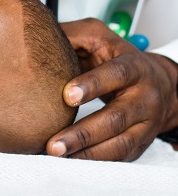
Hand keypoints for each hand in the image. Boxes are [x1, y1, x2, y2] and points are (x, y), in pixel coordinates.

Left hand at [47, 18, 177, 160]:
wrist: (158, 81)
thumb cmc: (117, 56)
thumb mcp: (97, 36)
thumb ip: (71, 36)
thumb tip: (37, 38)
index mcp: (133, 66)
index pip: (116, 74)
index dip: (93, 85)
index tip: (67, 95)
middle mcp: (144, 96)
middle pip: (116, 118)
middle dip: (83, 132)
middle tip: (54, 141)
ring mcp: (145, 123)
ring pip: (119, 143)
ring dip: (86, 152)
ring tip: (57, 152)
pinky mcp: (140, 142)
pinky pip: (119, 156)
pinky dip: (95, 159)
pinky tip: (71, 158)